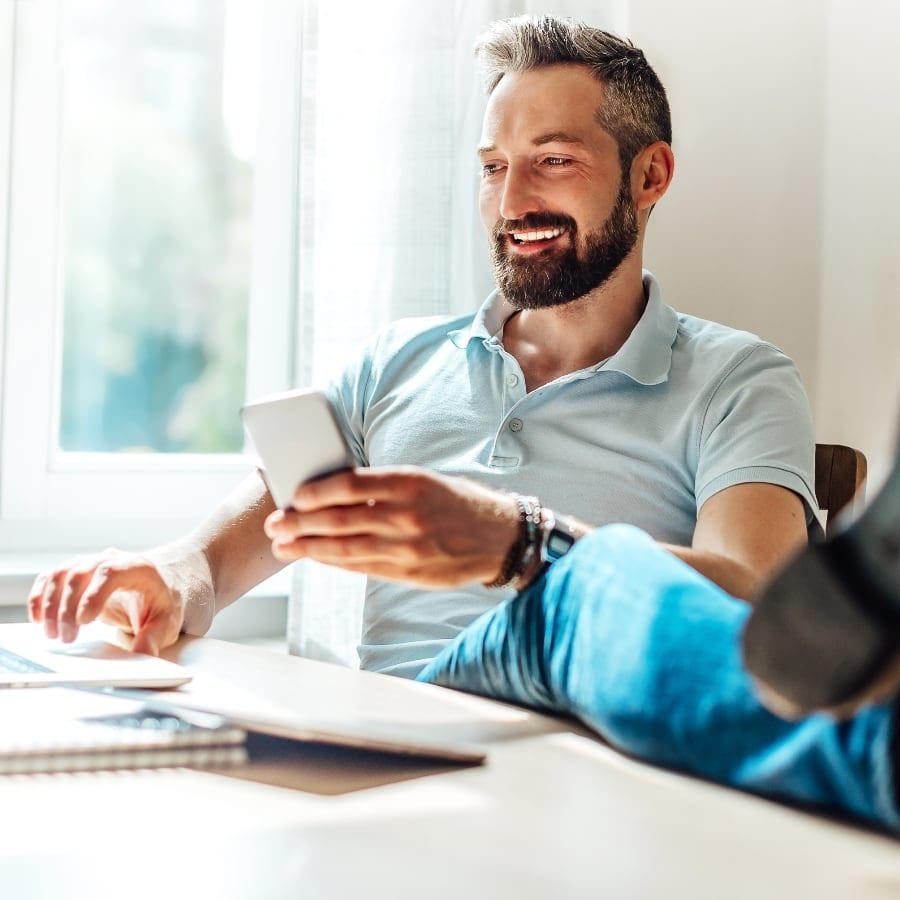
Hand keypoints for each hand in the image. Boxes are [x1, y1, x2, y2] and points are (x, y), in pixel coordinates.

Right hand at [28, 549, 185, 654]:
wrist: (157, 585)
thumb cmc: (160, 602)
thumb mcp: (166, 620)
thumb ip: (154, 636)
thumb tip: (142, 654)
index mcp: (136, 567)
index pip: (110, 573)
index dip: (93, 595)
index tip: (84, 621)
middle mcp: (110, 559)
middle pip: (80, 574)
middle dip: (67, 608)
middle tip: (66, 638)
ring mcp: (90, 563)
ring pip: (61, 575)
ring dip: (50, 605)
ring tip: (52, 634)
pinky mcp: (75, 572)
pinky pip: (51, 578)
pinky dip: (40, 597)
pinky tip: (38, 619)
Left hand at [263, 467, 519, 586]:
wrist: (500, 538)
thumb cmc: (458, 502)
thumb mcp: (425, 481)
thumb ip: (384, 487)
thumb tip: (333, 492)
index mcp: (411, 483)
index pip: (351, 485)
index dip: (317, 491)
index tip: (294, 495)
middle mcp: (408, 516)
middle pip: (341, 520)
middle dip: (301, 524)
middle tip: (275, 525)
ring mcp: (408, 548)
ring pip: (346, 549)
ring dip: (309, 548)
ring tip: (283, 547)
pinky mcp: (409, 573)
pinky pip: (362, 568)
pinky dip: (335, 563)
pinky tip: (315, 558)